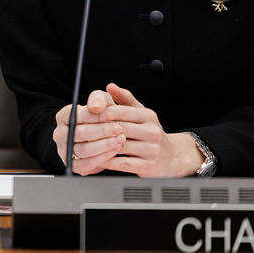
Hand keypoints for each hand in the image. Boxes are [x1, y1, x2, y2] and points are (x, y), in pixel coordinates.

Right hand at [53, 87, 125, 174]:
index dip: (96, 116)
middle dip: (102, 131)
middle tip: (119, 129)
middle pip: (80, 133)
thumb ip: (99, 99)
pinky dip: (101, 159)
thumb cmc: (101, 116)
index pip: (77, 115)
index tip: (112, 116)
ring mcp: (65, 150)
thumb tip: (96, 107)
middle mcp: (60, 134)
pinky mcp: (73, 165)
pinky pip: (85, 165)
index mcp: (63, 116)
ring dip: (104, 146)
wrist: (100, 133)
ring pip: (83, 150)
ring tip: (119, 140)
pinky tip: (114, 151)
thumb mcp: (101, 101)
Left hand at [89, 83, 203, 177]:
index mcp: (148, 116)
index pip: (121, 111)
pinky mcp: (148, 167)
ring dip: (101, 146)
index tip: (87, 115)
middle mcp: (152, 132)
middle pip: (119, 128)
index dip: (102, 113)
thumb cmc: (150, 133)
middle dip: (99, 129)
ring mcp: (151, 150)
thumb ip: (125, 99)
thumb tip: (110, 86)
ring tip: (86, 144)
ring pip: (119, 146)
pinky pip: (122, 164)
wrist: (172, 157)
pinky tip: (97, 158)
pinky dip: (108, 161)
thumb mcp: (141, 112)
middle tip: (82, 130)